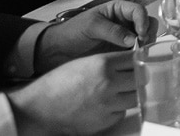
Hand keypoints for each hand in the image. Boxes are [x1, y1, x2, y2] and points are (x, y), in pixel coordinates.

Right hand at [7, 51, 137, 135]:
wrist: (38, 109)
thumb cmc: (57, 84)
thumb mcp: (84, 63)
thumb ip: (108, 62)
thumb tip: (131, 62)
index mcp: (102, 64)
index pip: (135, 59)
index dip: (139, 61)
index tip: (140, 62)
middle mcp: (108, 82)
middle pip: (142, 78)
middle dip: (140, 77)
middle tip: (135, 77)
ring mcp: (108, 104)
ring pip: (136, 96)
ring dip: (131, 93)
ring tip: (120, 92)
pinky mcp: (104, 121)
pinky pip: (122, 112)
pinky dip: (119, 109)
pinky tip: (107, 105)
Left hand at [36, 0, 156, 72]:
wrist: (57, 51)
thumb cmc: (72, 32)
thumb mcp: (91, 26)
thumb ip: (112, 31)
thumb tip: (133, 40)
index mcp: (118, 9)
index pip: (138, 10)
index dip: (143, 21)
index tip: (141, 35)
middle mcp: (125, 21)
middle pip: (147, 22)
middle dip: (148, 33)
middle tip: (142, 46)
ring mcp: (125, 36)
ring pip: (145, 37)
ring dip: (146, 44)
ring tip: (139, 55)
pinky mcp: (122, 51)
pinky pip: (136, 51)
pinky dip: (139, 55)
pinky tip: (135, 61)